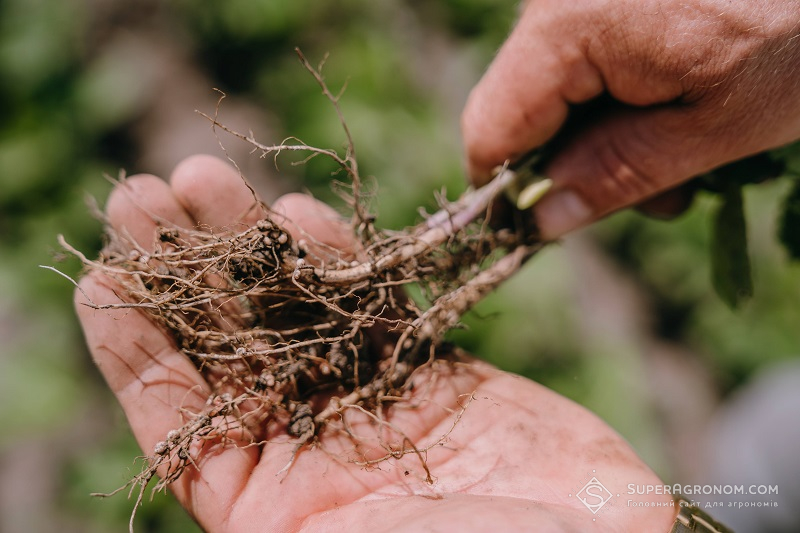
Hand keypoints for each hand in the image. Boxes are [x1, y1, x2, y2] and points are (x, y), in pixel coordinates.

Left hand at [76, 155, 673, 531]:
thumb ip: (280, 512)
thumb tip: (195, 462)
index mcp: (273, 508)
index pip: (182, 421)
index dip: (138, 350)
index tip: (103, 279)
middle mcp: (315, 450)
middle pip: (230, 349)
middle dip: (184, 272)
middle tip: (143, 194)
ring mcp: (374, 404)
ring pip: (295, 313)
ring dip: (248, 248)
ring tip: (205, 179)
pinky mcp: (435, 372)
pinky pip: (373, 308)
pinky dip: (338, 263)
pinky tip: (303, 217)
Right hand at [462, 0, 799, 237]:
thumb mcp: (717, 126)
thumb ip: (617, 174)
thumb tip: (541, 221)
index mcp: (569, 24)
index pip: (491, 129)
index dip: (509, 190)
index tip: (549, 230)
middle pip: (521, 110)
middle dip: (575, 166)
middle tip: (657, 195)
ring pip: (555, 90)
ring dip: (605, 136)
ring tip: (684, 154)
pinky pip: (585, 58)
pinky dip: (622, 97)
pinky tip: (676, 106)